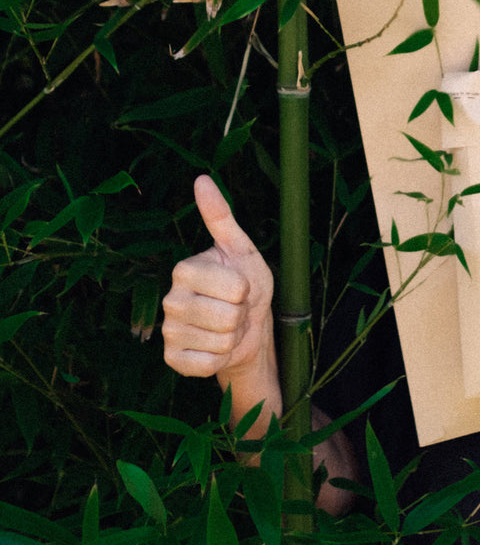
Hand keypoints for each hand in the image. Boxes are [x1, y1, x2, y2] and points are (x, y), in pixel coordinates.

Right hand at [162, 175, 274, 384]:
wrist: (247, 329)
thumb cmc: (247, 285)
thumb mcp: (242, 250)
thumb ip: (222, 216)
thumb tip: (201, 179)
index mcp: (185, 269)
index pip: (234, 287)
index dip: (247, 290)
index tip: (241, 287)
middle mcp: (169, 298)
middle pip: (228, 316)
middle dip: (242, 316)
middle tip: (236, 310)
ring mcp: (168, 330)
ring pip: (221, 341)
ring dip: (233, 338)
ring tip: (228, 328)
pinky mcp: (172, 359)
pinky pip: (207, 364)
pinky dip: (220, 359)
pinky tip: (215, 349)